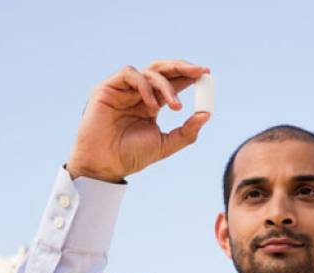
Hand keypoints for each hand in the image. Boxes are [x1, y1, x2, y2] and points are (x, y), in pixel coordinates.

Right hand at [66, 60, 210, 182]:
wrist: (106, 164)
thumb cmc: (131, 156)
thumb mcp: (166, 145)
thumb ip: (186, 132)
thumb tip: (207, 114)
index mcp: (152, 105)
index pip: (172, 83)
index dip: (188, 76)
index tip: (206, 74)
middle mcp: (138, 94)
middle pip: (162, 70)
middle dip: (182, 67)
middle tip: (199, 72)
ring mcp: (123, 90)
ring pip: (149, 72)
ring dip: (166, 86)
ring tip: (175, 106)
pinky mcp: (108, 88)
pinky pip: (130, 74)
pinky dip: (145, 86)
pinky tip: (152, 105)